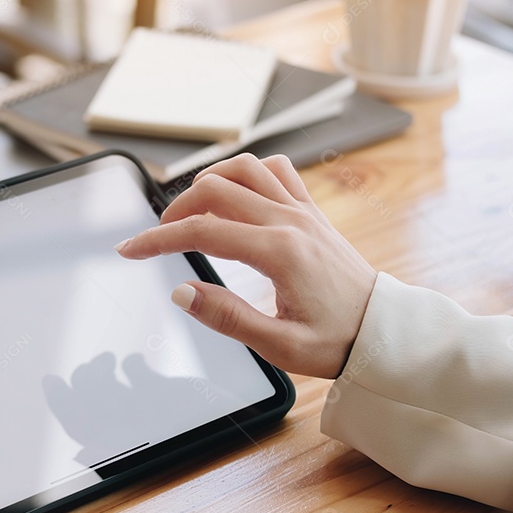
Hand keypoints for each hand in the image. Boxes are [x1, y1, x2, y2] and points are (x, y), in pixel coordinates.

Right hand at [116, 153, 376, 377]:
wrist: (383, 330)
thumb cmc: (337, 341)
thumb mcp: (279, 346)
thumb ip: (226, 317)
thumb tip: (181, 292)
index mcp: (280, 252)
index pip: (203, 232)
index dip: (158, 240)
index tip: (130, 250)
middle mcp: (290, 221)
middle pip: (216, 189)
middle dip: (175, 209)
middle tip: (158, 237)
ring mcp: (303, 210)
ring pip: (244, 167)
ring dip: (208, 181)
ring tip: (190, 212)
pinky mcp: (311, 210)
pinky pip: (276, 169)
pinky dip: (247, 172)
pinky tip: (235, 194)